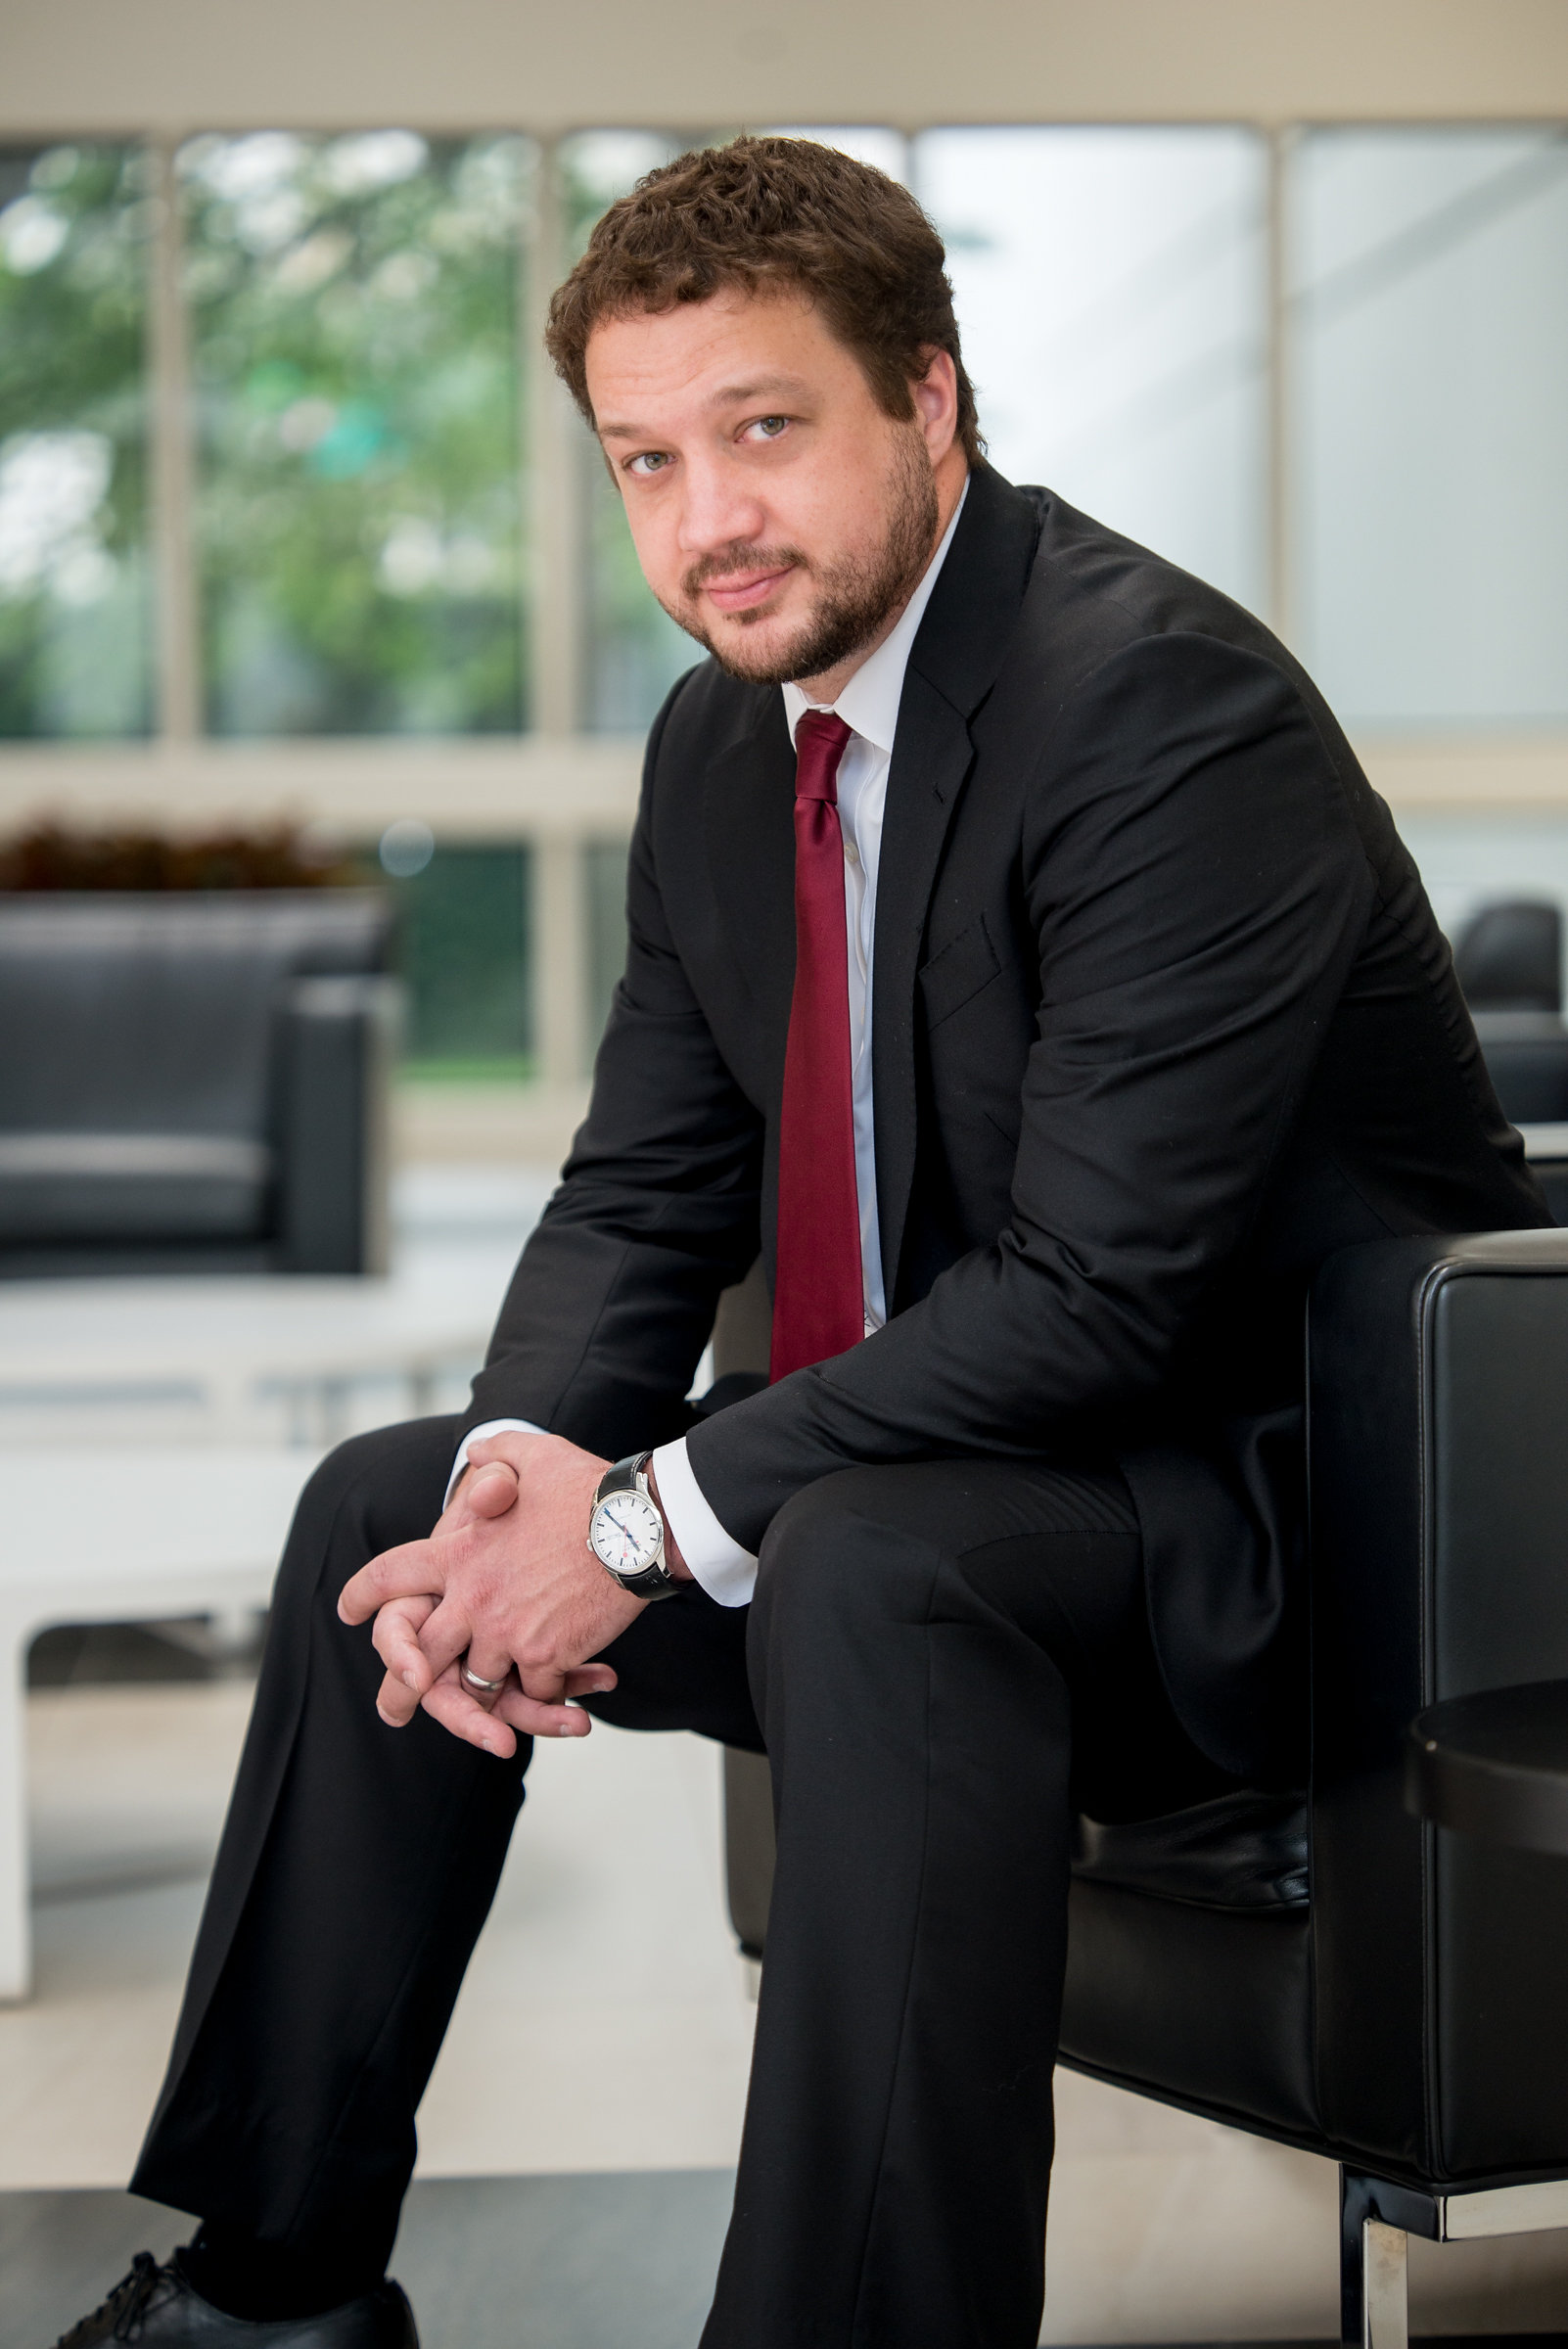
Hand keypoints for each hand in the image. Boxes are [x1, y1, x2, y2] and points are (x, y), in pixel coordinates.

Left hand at [338, 1432, 642, 1759]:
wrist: (639, 1525)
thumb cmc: (588, 1487)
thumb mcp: (534, 1454)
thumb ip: (496, 1457)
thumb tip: (475, 1457)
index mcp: (460, 1551)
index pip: (392, 1575)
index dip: (365, 1594)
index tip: (348, 1610)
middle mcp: (473, 1597)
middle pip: (422, 1654)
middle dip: (403, 1688)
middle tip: (394, 1709)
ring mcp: (507, 1630)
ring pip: (478, 1681)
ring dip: (486, 1691)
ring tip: (493, 1705)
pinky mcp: (546, 1656)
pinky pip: (531, 1691)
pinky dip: (542, 1696)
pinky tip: (559, 1688)